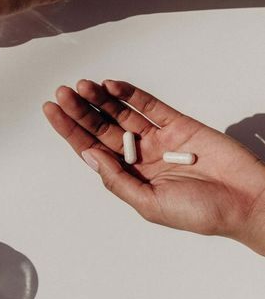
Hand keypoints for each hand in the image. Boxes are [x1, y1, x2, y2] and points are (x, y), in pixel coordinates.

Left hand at [43, 80, 264, 254]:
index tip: (52, 111)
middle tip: (62, 93)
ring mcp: (158, 138)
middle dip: (80, 111)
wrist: (245, 202)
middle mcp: (140, 156)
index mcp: (130, 177)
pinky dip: (130, 94)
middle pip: (102, 128)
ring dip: (100, 99)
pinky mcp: (178, 124)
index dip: (71, 131)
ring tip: (81, 86)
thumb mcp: (149, 204)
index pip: (92, 149)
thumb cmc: (200, 212)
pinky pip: (149, 106)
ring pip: (121, 113)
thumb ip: (118, 179)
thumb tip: (88, 155)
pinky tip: (111, 86)